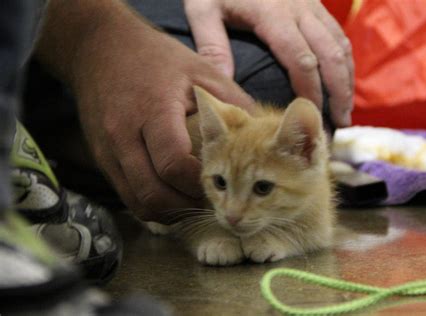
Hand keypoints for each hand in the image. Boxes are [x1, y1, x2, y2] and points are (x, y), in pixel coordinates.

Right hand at [66, 6, 253, 221]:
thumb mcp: (199, 70)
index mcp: (154, 111)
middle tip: (209, 200)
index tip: (219, 181)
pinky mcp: (100, 158)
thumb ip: (232, 102)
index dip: (200, 182)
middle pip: (154, 193)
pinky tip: (170, 195)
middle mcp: (125, 135)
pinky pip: (126, 195)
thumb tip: (263, 132)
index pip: (174, 165)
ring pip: (138, 202)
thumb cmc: (155, 58)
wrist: (99, 48)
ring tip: (191, 201)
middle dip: (187, 205)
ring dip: (169, 211)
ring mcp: (108, 150)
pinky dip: (151, 203)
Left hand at [184, 0, 353, 126]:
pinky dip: (344, 60)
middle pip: (331, 55)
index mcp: (273, 14)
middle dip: (339, 91)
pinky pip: (338, 33)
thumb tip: (225, 84)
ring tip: (346, 109)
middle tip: (339, 123)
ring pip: (340, 44)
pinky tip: (342, 79)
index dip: (311, 92)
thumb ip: (212, 45)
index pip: (302, 61)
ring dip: (347, 78)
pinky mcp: (314, 2)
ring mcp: (311, 4)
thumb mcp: (203, 7)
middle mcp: (299, 9)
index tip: (312, 119)